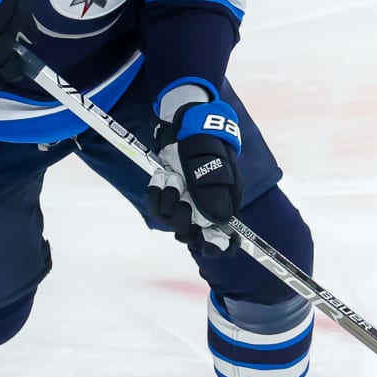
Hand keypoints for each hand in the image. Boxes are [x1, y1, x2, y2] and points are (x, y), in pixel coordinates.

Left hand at [145, 99, 243, 257]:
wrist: (190, 129)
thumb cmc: (212, 149)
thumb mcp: (222, 171)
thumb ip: (219, 198)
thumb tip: (217, 224)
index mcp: (221, 210)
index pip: (222, 242)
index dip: (217, 248)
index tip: (209, 244)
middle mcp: (201, 213)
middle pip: (189, 235)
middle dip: (183, 217)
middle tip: (186, 199)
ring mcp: (182, 205)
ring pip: (168, 220)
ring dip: (170, 197)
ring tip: (175, 177)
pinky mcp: (164, 196)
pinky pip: (154, 205)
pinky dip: (156, 190)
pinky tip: (164, 175)